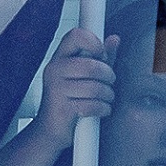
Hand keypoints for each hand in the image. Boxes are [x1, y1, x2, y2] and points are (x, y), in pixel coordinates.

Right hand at [26, 28, 116, 151]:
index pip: (76, 35)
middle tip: (110, 82)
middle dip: (108, 76)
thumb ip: (100, 57)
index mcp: (60, 57)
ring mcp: (56, 89)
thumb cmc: (70, 99)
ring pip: (95, 87)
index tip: (102, 55)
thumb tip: (114, 39)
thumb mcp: (84, 75)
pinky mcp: (62, 108)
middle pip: (91, 65)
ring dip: (108, 95)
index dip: (94, 42)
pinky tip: (101, 109)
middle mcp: (54, 70)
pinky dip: (103, 109)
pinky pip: (92, 105)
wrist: (51, 130)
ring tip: (106, 98)